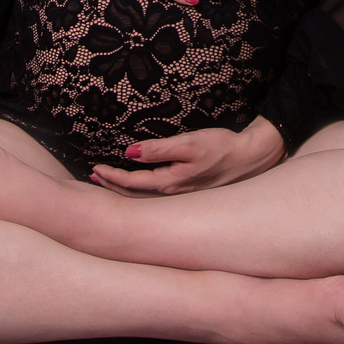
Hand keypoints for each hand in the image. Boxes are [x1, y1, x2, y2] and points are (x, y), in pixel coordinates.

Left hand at [89, 117, 285, 192]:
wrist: (251, 158)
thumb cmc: (221, 148)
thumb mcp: (190, 143)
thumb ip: (159, 150)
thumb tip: (130, 152)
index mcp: (171, 184)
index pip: (133, 185)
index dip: (112, 178)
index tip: (94, 169)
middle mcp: (174, 196)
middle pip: (135, 198)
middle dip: (111, 188)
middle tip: (92, 177)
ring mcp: (181, 197)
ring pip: (144, 199)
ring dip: (123, 191)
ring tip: (106, 182)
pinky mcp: (188, 193)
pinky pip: (155, 198)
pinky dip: (139, 192)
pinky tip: (137, 186)